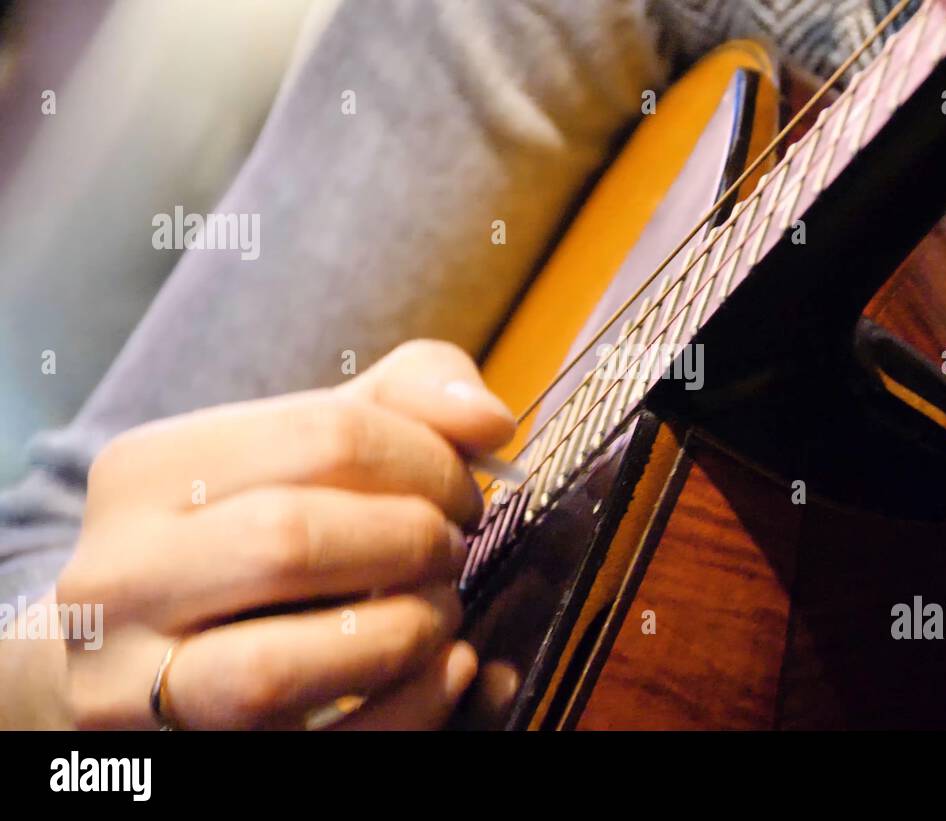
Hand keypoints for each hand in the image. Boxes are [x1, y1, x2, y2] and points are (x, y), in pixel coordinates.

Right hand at [40, 340, 513, 729]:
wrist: (146, 649)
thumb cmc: (253, 526)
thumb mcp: (311, 441)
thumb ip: (407, 398)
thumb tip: (489, 421)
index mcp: (144, 472)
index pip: (323, 437)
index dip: (430, 461)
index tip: (462, 492)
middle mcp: (118, 579)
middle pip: (291, 540)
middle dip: (413, 541)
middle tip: (453, 550)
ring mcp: (133, 686)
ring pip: (272, 668)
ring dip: (401, 632)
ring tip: (442, 609)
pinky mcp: (189, 761)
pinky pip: (318, 751)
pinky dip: (411, 708)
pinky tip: (450, 669)